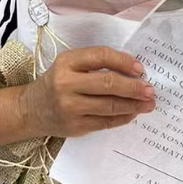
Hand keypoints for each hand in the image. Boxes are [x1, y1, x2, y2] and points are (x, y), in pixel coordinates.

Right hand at [17, 46, 154, 137]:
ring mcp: (70, 108)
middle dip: (133, 87)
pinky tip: (133, 113)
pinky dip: (123, 117)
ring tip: (148, 103)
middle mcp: (66, 84)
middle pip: (108, 83)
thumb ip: (95, 64)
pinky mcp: (76, 126)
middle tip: (150, 89)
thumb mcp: (69, 65)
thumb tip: (132, 71)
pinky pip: (106, 122)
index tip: (140, 68)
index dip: (123, 61)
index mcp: (66, 62)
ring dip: (134, 105)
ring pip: (110, 106)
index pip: (100, 56)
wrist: (32, 109)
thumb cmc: (57, 82)